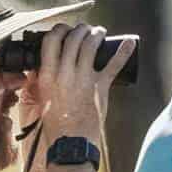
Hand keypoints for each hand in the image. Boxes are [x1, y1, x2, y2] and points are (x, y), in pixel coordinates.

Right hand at [25, 24, 127, 140]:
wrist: (70, 143)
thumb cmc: (55, 124)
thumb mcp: (41, 98)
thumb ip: (40, 81)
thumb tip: (40, 67)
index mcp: (47, 75)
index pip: (51, 41)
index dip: (59, 29)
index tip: (64, 28)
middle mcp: (64, 74)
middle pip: (73, 39)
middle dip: (80, 29)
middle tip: (85, 29)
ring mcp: (83, 79)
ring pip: (90, 45)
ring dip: (96, 34)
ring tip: (100, 32)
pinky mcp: (100, 88)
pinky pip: (114, 65)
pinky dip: (123, 51)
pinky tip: (131, 42)